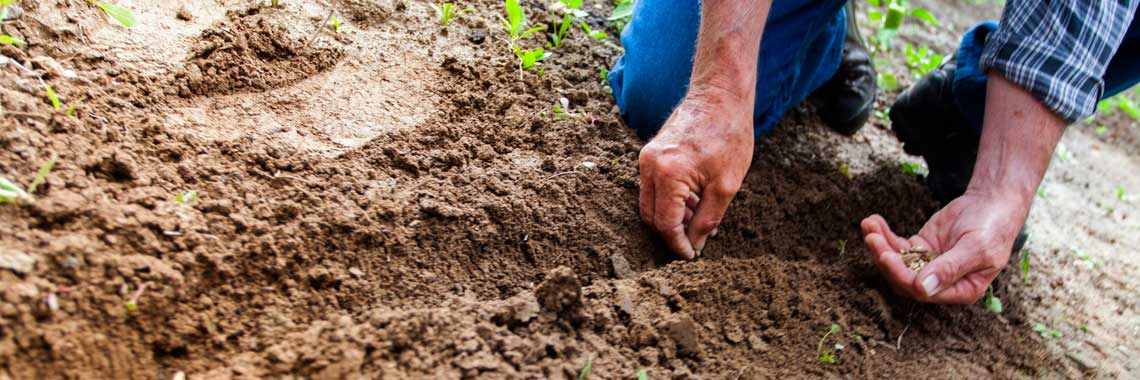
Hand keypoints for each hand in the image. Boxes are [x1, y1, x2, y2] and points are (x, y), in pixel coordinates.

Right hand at [638, 93, 753, 258]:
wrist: (720, 95)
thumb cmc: (729, 135)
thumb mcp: (726, 186)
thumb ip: (707, 219)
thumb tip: (695, 244)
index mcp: (668, 174)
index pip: (665, 223)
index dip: (677, 244)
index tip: (691, 256)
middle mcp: (649, 166)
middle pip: (651, 216)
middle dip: (671, 233)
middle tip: (695, 242)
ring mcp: (646, 158)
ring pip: (650, 203)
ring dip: (671, 217)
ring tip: (700, 219)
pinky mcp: (650, 153)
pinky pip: (653, 187)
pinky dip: (670, 200)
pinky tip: (694, 201)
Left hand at [860, 190, 1028, 302]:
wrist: (993, 203)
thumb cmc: (992, 228)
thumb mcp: (976, 248)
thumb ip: (950, 268)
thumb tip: (923, 288)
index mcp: (960, 290)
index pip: (922, 291)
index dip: (901, 275)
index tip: (886, 256)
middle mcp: (941, 282)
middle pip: (904, 278)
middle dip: (885, 259)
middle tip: (872, 238)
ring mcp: (928, 264)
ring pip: (897, 262)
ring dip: (880, 245)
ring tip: (869, 225)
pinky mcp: (921, 247)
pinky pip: (897, 246)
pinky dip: (884, 235)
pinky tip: (873, 221)